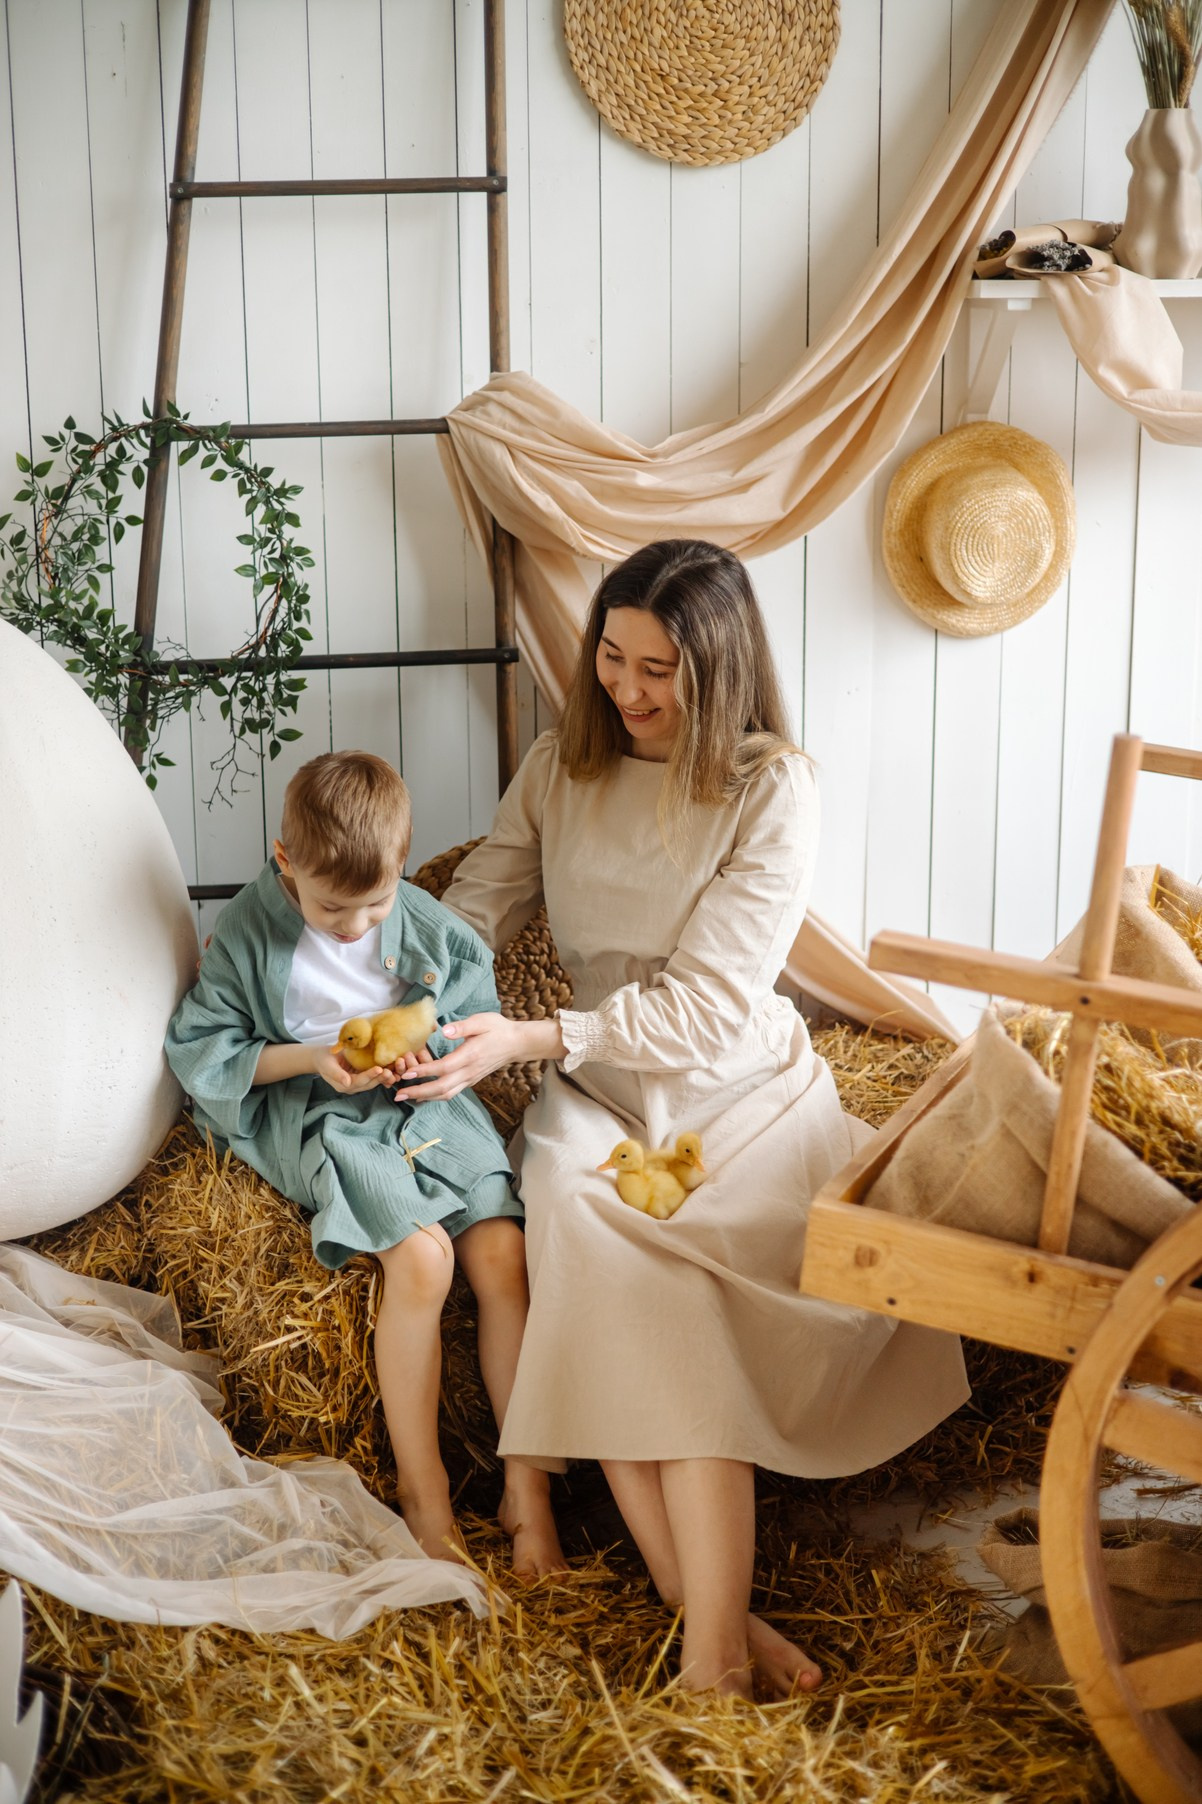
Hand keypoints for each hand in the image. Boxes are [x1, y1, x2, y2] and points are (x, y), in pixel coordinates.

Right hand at [311, 1044, 393, 1093]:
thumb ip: (337, 1074)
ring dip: (385, 1077)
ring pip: (374, 1081)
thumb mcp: (327, 1065)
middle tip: (391, 1070)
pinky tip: (394, 1068)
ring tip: (395, 1070)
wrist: (323, 1057)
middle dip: (380, 1077)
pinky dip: (384, 1074)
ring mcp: (359, 1082)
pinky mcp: (363, 1076)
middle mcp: (353, 1086)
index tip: (378, 1069)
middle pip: (369, 1083)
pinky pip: (375, 1076)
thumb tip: (347, 1083)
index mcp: (344, 1085)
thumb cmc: (324, 1059)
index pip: (359, 1081)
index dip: (369, 1075)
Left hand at [394, 1014, 562, 1101]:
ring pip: (445, 1094)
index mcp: (470, 1055)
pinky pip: (451, 1092)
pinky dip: (434, 1096)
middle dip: (418, 1092)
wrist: (517, 1043)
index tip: (406, 1073)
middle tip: (397, 1094)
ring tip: (405, 1097)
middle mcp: (469, 1071)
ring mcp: (470, 1078)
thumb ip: (462, 1026)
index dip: (424, 1072)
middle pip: (441, 1088)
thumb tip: (444, 1030)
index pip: (443, 1067)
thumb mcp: (481, 1020)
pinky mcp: (470, 1080)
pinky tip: (422, 1095)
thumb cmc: (498, 1029)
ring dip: (424, 1097)